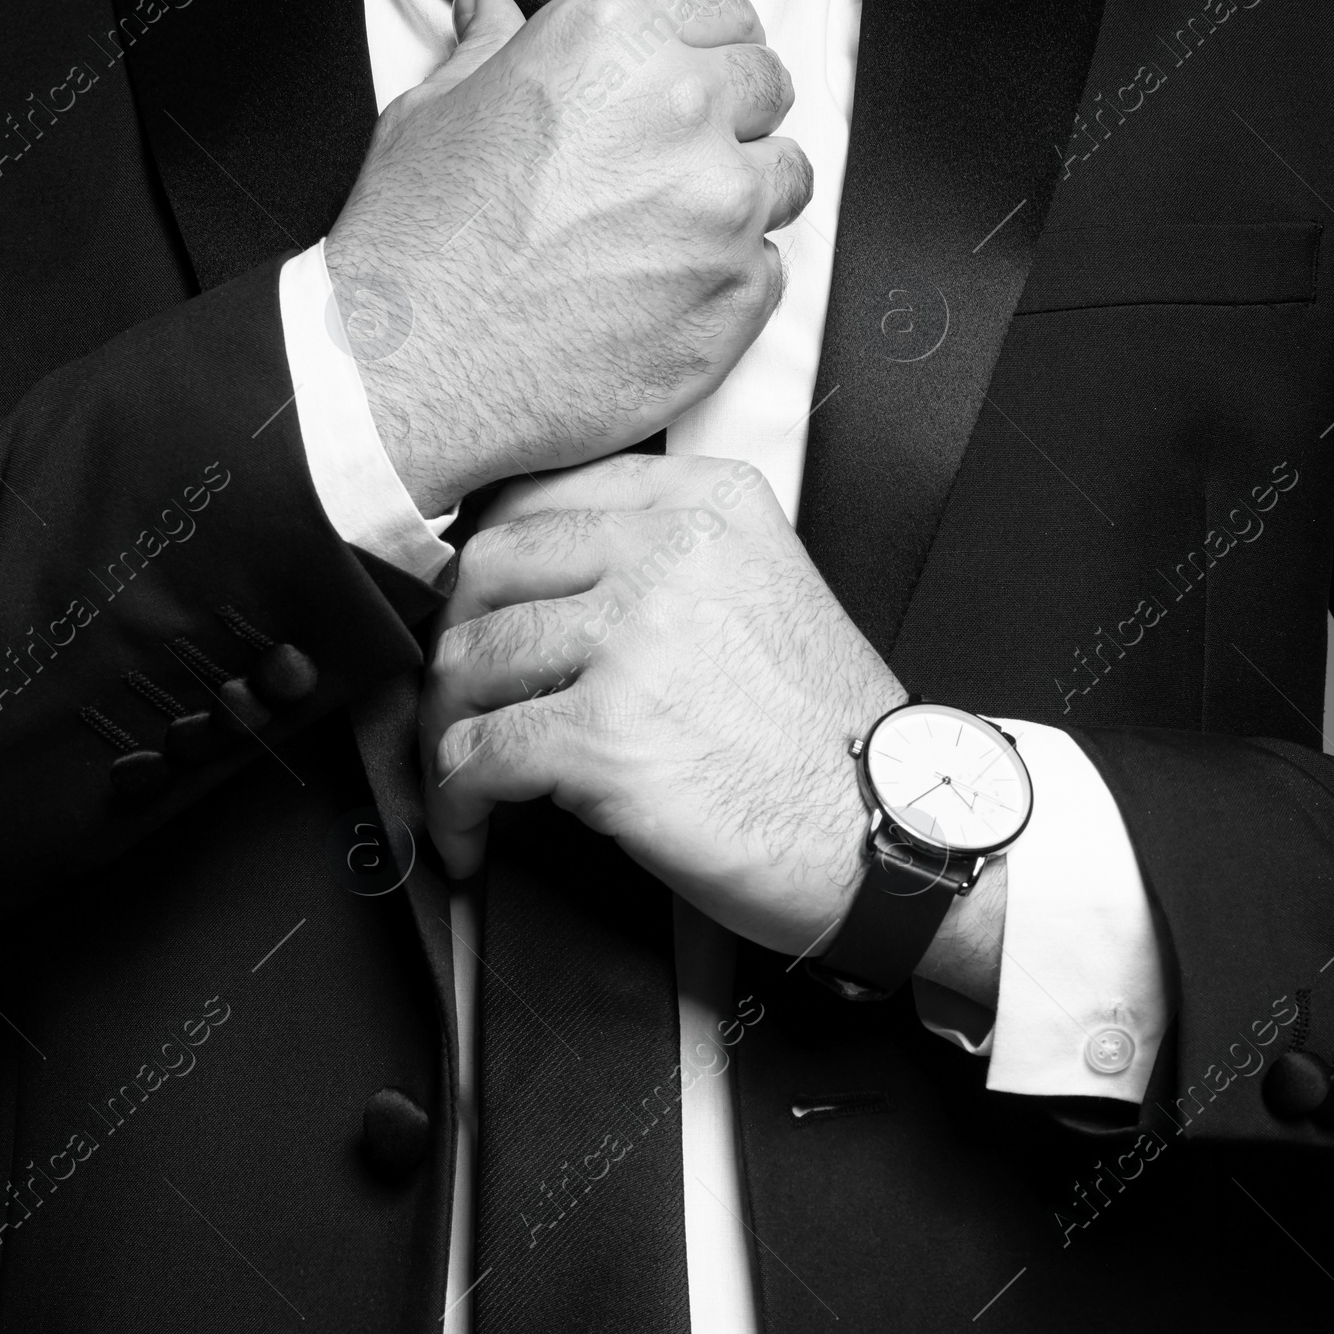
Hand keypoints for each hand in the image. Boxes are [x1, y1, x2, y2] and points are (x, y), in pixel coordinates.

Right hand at [324, 0, 810, 513]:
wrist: (413, 369)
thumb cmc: (417, 249)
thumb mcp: (436, 109)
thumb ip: (489, 47)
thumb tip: (491, 12)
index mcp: (614, 45)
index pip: (724, 11)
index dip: (706, 45)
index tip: (693, 72)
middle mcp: (682, 114)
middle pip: (766, 87)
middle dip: (730, 117)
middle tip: (667, 161)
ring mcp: (721, 210)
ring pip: (785, 178)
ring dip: (741, 198)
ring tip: (663, 232)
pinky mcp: (737, 297)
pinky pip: (771, 269)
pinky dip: (731, 279)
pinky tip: (659, 291)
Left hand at [419, 453, 900, 955]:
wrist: (889, 835)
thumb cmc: (828, 735)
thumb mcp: (766, 589)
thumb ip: (667, 558)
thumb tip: (537, 584)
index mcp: (705, 504)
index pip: (540, 497)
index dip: (486, 564)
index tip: (473, 611)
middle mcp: (667, 552)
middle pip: (488, 569)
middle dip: (454, 642)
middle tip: (459, 699)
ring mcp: (632, 641)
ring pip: (469, 659)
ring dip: (444, 729)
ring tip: (459, 774)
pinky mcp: (603, 736)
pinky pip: (478, 754)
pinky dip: (454, 801)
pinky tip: (469, 831)